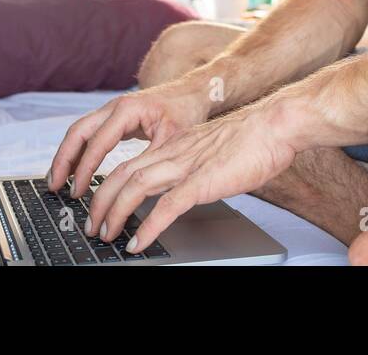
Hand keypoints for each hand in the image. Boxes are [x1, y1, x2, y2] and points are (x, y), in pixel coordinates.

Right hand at [46, 81, 211, 197]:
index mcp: (127, 110)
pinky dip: (79, 152)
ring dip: (67, 156)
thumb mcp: (173, 139)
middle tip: (54, 185)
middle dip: (63, 160)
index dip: (85, 168)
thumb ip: (151, 162)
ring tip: (57, 182)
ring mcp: (113, 110)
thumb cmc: (186, 112)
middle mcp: (115, 107)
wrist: (194, 92)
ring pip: (80, 132)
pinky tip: (75, 171)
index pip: (97, 141)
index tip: (77, 190)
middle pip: (78, 132)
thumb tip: (133, 188)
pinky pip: (90, 134)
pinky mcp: (115, 118)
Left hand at [85, 101, 298, 253]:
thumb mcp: (212, 152)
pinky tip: (139, 242)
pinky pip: (167, 206)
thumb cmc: (253, 139)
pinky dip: (148, 226)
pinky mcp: (203, 181)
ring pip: (135, 187)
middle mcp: (174, 154)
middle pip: (122, 175)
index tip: (98, 205)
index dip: (108, 186)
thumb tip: (188, 185)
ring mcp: (186, 166)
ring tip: (106, 235)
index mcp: (175, 147)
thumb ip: (195, 166)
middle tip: (92, 225)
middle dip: (100, 201)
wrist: (275, 125)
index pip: (129, 165)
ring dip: (115, 213)